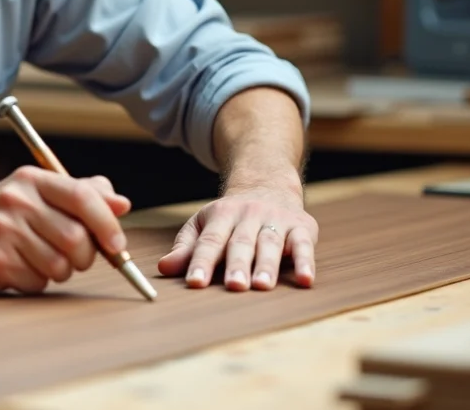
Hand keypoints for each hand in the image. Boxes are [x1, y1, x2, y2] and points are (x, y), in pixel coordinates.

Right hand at [0, 165, 130, 293]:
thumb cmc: (3, 215)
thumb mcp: (38, 193)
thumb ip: (83, 193)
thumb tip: (122, 204)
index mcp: (32, 179)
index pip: (82, 196)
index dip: (106, 223)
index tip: (117, 245)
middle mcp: (16, 200)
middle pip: (76, 238)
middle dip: (84, 257)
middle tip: (74, 257)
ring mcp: (3, 231)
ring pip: (60, 266)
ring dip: (60, 271)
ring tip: (41, 260)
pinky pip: (37, 283)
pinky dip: (37, 282)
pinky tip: (19, 267)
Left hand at [156, 185, 317, 290]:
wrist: (267, 183)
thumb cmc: (230, 217)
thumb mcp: (205, 224)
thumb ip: (186, 248)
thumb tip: (163, 268)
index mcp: (221, 215)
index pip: (209, 241)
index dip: (201, 262)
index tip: (194, 283)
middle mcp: (248, 215)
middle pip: (241, 243)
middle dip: (237, 264)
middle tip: (234, 286)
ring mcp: (276, 219)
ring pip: (270, 243)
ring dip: (267, 264)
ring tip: (263, 286)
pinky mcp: (301, 227)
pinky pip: (304, 245)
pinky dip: (306, 262)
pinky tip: (306, 280)